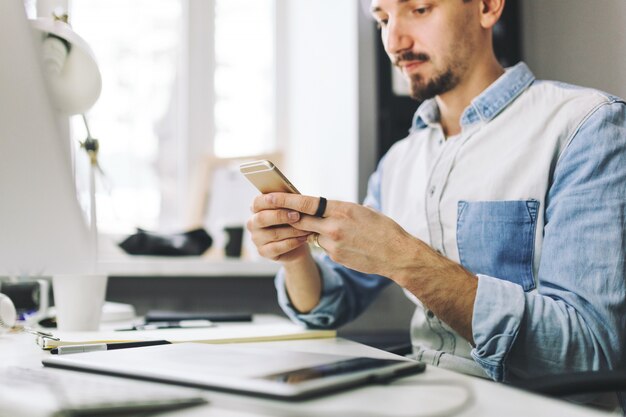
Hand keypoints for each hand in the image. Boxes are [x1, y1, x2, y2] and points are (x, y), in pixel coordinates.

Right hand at [246, 194, 311, 262]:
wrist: (297, 241)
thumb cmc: (293, 220)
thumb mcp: (292, 208)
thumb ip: (289, 201)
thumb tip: (293, 195)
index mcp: (257, 208)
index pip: (257, 202)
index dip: (271, 201)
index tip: (287, 200)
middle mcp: (253, 223)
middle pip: (262, 218)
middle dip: (281, 216)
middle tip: (297, 216)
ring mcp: (256, 238)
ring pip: (273, 234)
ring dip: (292, 231)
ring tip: (306, 229)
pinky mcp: (262, 251)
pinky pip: (277, 247)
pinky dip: (292, 243)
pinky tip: (303, 239)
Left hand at [254, 193, 419, 278]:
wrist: (396, 253)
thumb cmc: (384, 229)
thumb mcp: (363, 211)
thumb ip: (341, 209)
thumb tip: (327, 208)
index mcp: (341, 209)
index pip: (306, 203)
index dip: (285, 200)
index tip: (270, 196)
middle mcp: (334, 225)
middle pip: (301, 220)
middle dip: (288, 217)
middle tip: (275, 213)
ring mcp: (333, 243)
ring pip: (313, 235)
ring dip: (315, 232)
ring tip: (335, 231)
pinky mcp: (335, 256)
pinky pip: (324, 247)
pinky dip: (329, 244)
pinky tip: (347, 244)